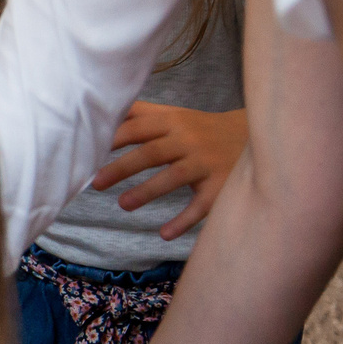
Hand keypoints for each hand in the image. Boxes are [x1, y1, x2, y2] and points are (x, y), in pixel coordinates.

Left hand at [89, 104, 248, 239]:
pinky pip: (201, 206)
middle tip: (94, 183)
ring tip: (122, 205)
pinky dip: (183, 221)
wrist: (257, 137)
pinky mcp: (221, 186)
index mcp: (173, 122)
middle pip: (151, 153)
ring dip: (146, 192)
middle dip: (121, 167)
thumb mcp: (173, 115)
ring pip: (173, 178)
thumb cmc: (201, 129)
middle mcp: (189, 140)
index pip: (137, 128)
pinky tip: (164, 234)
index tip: (86, 151)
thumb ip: (140, 114)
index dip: (112, 139)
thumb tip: (100, 110)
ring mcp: (206, 163)